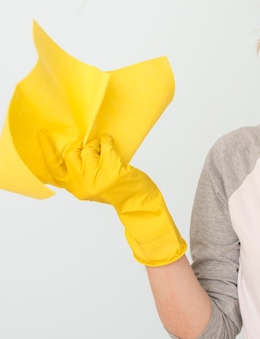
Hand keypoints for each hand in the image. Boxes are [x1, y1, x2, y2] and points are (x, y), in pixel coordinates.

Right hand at [39, 132, 186, 265]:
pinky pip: (104, 144)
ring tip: (105, 149)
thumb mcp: (95, 189)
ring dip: (96, 144)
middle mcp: (82, 182)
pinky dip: (107, 140)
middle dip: (82, 147)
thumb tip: (79, 151)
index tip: (42, 135)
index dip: (47, 151)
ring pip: (87, 148)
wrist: (139, 203)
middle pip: (71, 154)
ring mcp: (95, 174)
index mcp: (76, 189)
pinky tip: (110, 143)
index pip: (54, 170)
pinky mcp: (110, 166)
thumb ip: (83, 176)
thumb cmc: (120, 194)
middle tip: (93, 148)